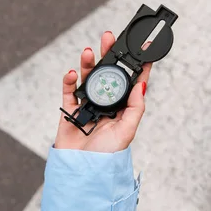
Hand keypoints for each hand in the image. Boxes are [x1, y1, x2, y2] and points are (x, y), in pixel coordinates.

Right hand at [54, 31, 151, 152]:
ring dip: (88, 64)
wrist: (81, 172)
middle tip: (109, 37)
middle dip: (108, 56)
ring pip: (87, 79)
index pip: (130, 83)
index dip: (135, 66)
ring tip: (89, 51)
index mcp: (122, 109)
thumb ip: (135, 107)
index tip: (141, 49)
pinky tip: (73, 73)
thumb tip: (142, 84)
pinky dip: (69, 81)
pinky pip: (68, 92)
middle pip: (107, 75)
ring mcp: (86, 107)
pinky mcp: (69, 111)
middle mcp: (105, 105)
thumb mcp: (127, 131)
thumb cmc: (106, 157)